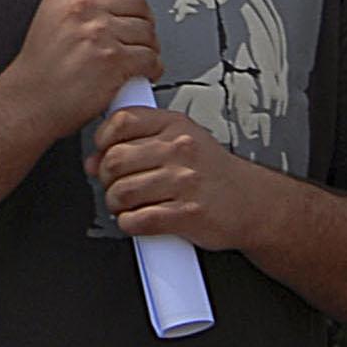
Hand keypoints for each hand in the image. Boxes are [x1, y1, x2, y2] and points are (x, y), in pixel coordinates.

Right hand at [3, 0, 160, 145]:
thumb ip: (78, 0)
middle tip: (134, 34)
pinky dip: (151, 68)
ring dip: (148, 47)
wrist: (30, 103)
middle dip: (141, 20)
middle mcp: (82, 9)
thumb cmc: (40, 69)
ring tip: (135, 56)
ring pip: (147, 31)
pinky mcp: (114, 61)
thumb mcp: (49, 17)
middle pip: (136, 0)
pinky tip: (140, 72)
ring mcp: (99, 34)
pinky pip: (150, 57)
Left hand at [84, 104, 283, 252]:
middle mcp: (180, 150)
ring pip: (122, 192)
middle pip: (116, 159)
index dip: (102, 140)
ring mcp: (185, 182)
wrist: (252, 202)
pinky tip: (138, 220)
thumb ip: (138, 143)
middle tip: (114, 185)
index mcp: (176, 125)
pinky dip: (130, 224)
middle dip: (106, 178)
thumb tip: (94, 160)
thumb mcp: (181, 141)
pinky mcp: (188, 214)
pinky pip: (139, 220)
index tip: (102, 152)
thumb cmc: (213, 173)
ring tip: (127, 205)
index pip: (122, 122)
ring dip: (116, 204)